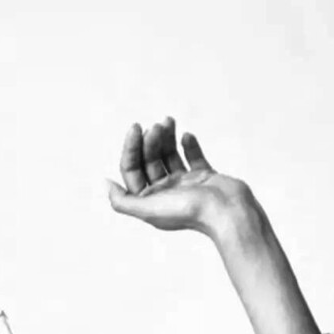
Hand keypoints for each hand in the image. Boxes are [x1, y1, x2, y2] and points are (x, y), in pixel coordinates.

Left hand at [106, 119, 253, 235]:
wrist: (228, 212)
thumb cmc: (190, 212)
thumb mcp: (148, 209)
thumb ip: (122, 201)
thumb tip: (106, 184)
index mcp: (150, 201)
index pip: (132, 170)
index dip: (131, 148)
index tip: (136, 128)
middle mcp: (165, 193)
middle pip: (149, 160)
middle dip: (150, 140)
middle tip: (157, 126)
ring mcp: (185, 185)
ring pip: (169, 156)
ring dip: (166, 138)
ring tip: (169, 121)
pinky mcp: (205, 178)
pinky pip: (193, 157)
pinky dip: (189, 145)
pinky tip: (187, 136)